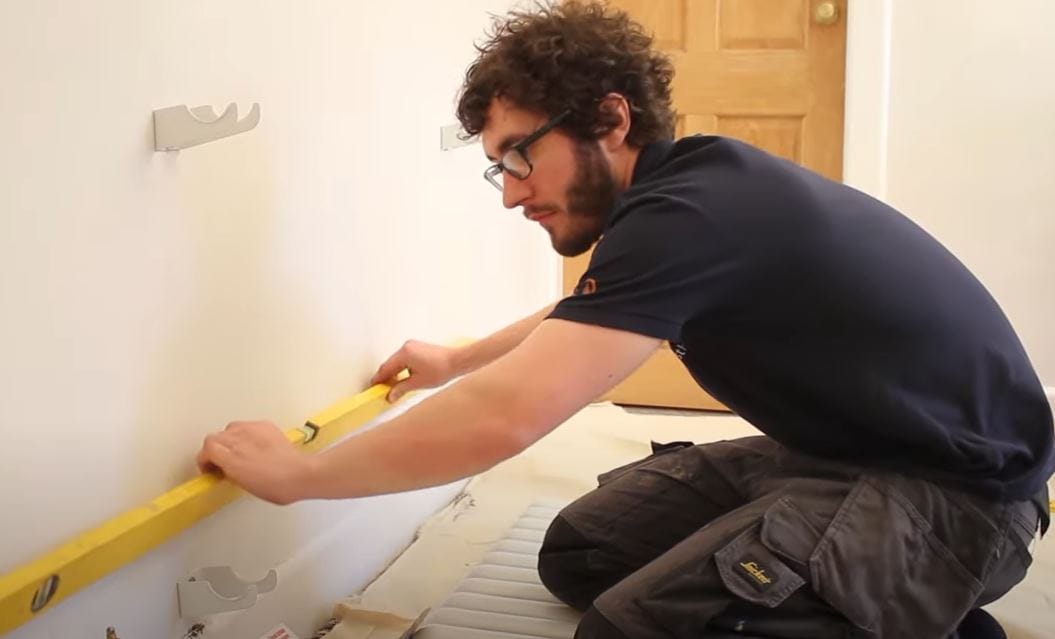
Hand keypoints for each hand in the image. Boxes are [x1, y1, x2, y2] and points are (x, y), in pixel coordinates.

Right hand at [196, 421, 314, 504]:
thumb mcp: (243, 485)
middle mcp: (238, 440)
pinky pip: (247, 425)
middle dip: (215, 449)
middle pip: (215, 437)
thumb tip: (225, 468)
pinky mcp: (265, 425)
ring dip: (229, 439)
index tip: (210, 468)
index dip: (205, 459)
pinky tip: (254, 444)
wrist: (299, 474)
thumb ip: (229, 472)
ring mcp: (252, 429)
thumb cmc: (275, 486)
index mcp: (231, 458)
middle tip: (222, 461)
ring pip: (230, 428)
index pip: (206, 449)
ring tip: (239, 451)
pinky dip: (246, 433)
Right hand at [370, 340, 457, 401]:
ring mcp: (412, 345)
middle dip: (386, 377)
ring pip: (396, 361)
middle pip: (390, 364)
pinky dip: (401, 368)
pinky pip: (404, 358)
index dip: (378, 380)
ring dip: (394, 373)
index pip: (385, 368)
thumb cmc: (442, 369)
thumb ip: (401, 389)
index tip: (374, 388)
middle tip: (383, 390)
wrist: (457, 361)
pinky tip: (403, 378)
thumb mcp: (418, 383)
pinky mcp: (417, 347)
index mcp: (404, 354)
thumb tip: (390, 396)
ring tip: (394, 387)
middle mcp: (406, 347)